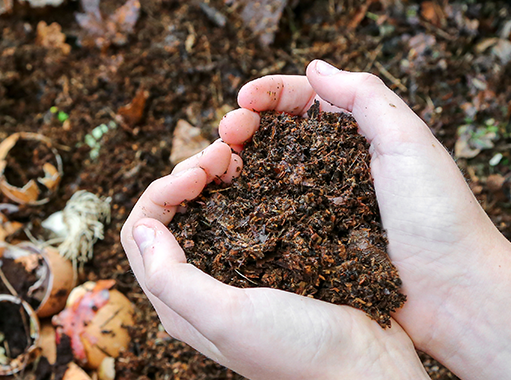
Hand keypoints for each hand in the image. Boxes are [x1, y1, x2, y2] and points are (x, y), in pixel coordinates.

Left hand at [119, 102, 426, 377]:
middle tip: (225, 153)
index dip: (161, 192)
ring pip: (210, 209)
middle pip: (173, 215)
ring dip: (218, 175)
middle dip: (189, 174)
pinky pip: (251, 213)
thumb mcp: (227, 318)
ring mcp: (241, 272)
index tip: (199, 172)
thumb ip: (173, 279)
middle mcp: (203, 286)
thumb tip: (144, 227)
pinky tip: (269, 171)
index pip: (141, 234)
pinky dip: (251, 186)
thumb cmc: (297, 352)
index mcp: (179, 304)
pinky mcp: (277, 261)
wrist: (369, 369)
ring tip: (243, 154)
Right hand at [220, 61, 510, 379]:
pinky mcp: (314, 248)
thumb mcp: (409, 141)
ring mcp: (323, 210)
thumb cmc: (440, 217)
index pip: (306, 102)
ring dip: (238, 165)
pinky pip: (272, 222)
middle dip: (245, 126)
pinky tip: (226, 205)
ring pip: (268, 176)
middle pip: (278, 137)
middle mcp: (338, 170)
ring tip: (217, 166)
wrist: (455, 295)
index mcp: (363, 138)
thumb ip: (366, 97)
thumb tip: (316, 67)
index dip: (270, 95)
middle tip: (225, 134)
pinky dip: (245, 208)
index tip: (243, 100)